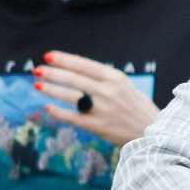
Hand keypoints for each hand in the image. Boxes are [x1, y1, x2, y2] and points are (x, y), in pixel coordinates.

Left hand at [35, 51, 158, 145]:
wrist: (153, 133)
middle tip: (37, 69)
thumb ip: (103, 78)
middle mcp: (108, 91)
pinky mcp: (99, 126)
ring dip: (52, 90)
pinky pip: (74, 118)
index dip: (64, 59)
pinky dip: (59, 112)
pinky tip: (48, 108)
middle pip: (74, 79)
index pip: (84, 65)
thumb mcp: (125, 86)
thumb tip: (76, 67)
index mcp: (116, 78)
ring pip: (71, 96)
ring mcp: (102, 109)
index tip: (48, 56)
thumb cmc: (137, 108)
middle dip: (53, 73)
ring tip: (37, 85)